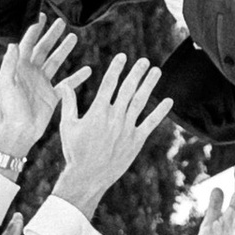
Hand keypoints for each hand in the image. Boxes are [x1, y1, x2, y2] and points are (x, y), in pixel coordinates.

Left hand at [0, 15, 76, 159]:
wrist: (18, 132)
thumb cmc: (9, 109)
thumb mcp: (5, 84)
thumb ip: (9, 64)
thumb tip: (13, 43)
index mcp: (19, 68)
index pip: (27, 44)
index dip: (34, 30)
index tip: (42, 17)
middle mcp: (30, 73)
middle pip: (43, 49)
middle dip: (52, 36)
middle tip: (62, 23)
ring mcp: (42, 84)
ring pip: (55, 62)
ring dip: (64, 50)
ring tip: (74, 38)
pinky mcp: (52, 96)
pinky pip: (67, 84)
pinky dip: (77, 77)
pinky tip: (88, 70)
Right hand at [55, 53, 173, 214]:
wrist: (88, 177)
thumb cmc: (75, 152)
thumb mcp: (67, 126)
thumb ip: (68, 103)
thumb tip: (65, 84)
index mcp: (97, 110)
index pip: (109, 83)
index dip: (116, 68)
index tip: (122, 57)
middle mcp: (114, 116)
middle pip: (128, 88)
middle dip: (136, 72)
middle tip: (144, 61)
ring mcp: (127, 128)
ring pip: (140, 101)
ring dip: (149, 85)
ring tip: (156, 72)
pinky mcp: (136, 140)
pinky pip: (151, 123)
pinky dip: (160, 112)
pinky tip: (168, 101)